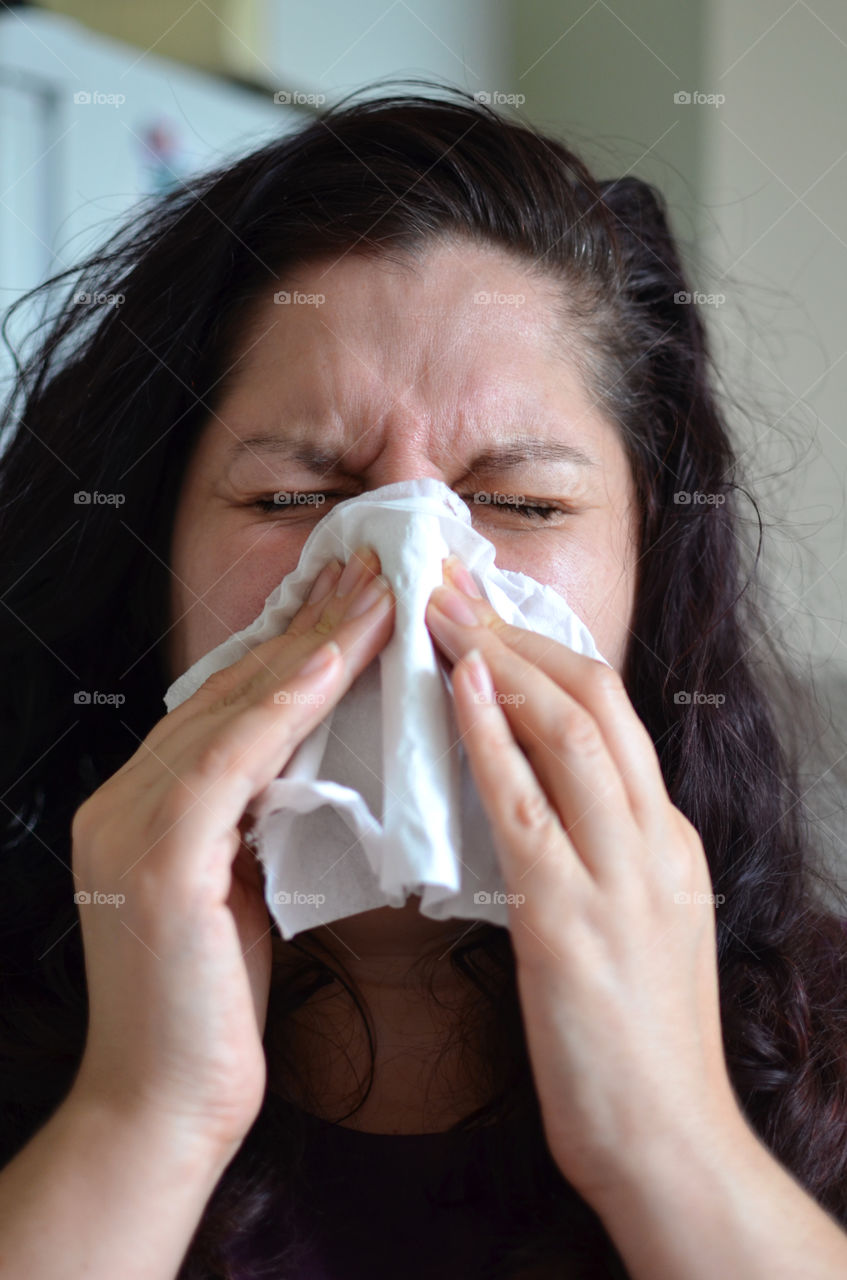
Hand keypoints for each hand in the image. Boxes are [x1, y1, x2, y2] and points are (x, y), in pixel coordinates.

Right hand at [70, 547, 394, 1157]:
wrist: (164, 1110)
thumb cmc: (209, 1010)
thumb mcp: (232, 890)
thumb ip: (250, 820)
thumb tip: (307, 761)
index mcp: (141, 806)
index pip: (229, 705)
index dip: (294, 645)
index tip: (354, 597)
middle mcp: (123, 800)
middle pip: (232, 691)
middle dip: (310, 624)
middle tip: (375, 566)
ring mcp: (130, 824)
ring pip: (234, 710)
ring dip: (313, 645)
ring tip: (376, 592)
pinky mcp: (156, 859)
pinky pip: (230, 761)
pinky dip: (284, 704)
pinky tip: (333, 659)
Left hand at [425, 554, 743, 1206]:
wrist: (672, 1146)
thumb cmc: (639, 1049)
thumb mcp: (636, 930)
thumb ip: (597, 860)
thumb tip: (531, 805)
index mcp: (667, 840)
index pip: (612, 715)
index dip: (547, 652)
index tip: (490, 611)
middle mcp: (655, 840)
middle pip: (597, 699)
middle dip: (523, 631)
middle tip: (455, 579)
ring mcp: (622, 876)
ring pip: (572, 731)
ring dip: (503, 659)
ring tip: (443, 606)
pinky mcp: (575, 923)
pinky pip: (529, 808)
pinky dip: (494, 738)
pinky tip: (459, 689)